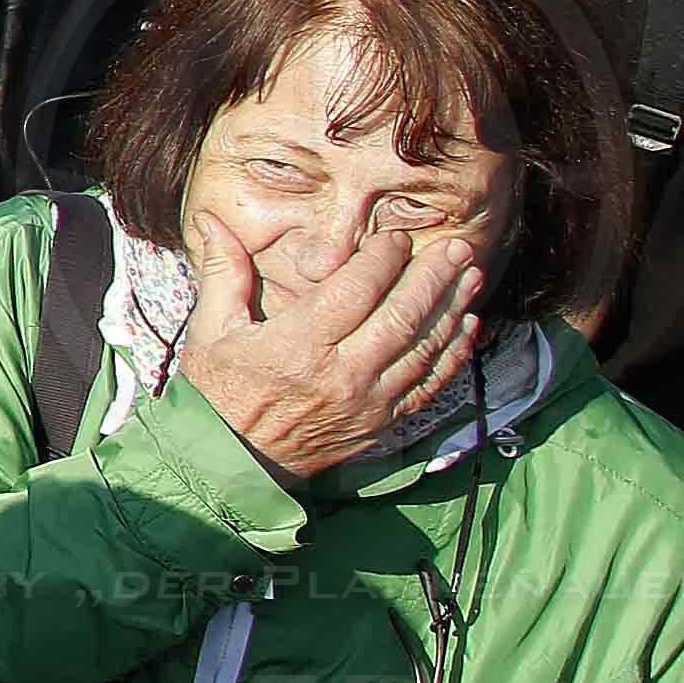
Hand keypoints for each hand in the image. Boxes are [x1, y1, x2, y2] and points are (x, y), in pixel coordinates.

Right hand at [177, 207, 484, 483]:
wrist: (233, 463)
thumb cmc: (219, 392)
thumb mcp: (211, 330)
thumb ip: (223, 271)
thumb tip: (212, 219)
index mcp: (297, 345)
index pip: (355, 290)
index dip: (382, 258)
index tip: (396, 237)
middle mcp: (340, 373)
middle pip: (401, 316)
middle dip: (433, 277)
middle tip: (456, 246)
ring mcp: (367, 401)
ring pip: (424, 348)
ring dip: (452, 309)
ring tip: (472, 275)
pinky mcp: (382, 421)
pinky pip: (429, 383)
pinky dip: (453, 354)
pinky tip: (467, 326)